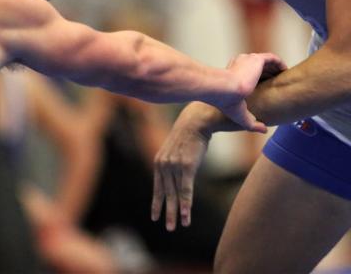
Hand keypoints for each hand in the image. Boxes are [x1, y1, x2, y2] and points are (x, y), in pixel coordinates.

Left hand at [151, 107, 210, 230]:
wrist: (196, 121)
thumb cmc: (189, 135)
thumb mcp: (176, 149)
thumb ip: (173, 163)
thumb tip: (178, 173)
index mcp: (159, 163)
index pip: (158, 188)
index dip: (157, 203)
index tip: (154, 216)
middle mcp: (164, 166)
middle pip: (166, 194)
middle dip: (166, 212)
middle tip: (169, 228)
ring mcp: (174, 166)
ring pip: (176, 194)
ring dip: (177, 211)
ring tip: (179, 224)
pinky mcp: (187, 166)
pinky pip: (185, 188)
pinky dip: (185, 202)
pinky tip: (185, 213)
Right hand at [214, 53, 285, 131]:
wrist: (224, 90)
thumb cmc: (227, 103)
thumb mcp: (240, 115)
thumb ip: (252, 122)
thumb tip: (264, 130)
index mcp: (234, 74)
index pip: (251, 76)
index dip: (262, 82)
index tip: (271, 90)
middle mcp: (241, 65)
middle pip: (259, 68)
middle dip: (270, 74)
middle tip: (282, 83)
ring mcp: (249, 60)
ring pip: (267, 63)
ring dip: (276, 68)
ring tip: (286, 76)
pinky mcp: (256, 59)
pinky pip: (272, 58)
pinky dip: (279, 63)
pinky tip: (286, 70)